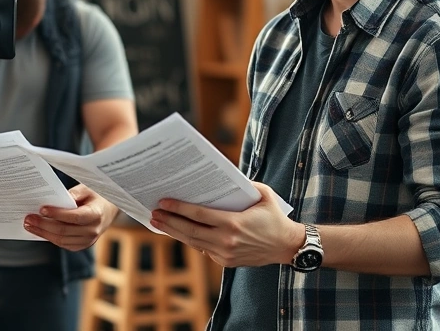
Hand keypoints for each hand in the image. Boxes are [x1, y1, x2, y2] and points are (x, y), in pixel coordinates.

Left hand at [23, 185, 119, 250]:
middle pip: (64, 231)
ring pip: (61, 240)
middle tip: (28, 218)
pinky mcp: (82, 245)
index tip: (42, 209)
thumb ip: (73, 194)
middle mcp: (93, 230)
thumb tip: (54, 199)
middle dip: (44, 224)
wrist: (109, 210)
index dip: (57, 214)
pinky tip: (39, 231)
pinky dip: (50, 237)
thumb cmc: (96, 196)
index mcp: (96, 214)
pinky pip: (63, 244)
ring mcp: (88, 241)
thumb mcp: (87, 189)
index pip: (74, 217)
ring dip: (43, 233)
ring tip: (29, 225)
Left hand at [150, 181, 302, 267]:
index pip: (198, 215)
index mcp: (234, 223)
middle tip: (153, 213)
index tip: (163, 202)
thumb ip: (245, 185)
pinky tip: (177, 230)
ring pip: (192, 242)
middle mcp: (226, 241)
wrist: (287, 246)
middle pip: (190, 231)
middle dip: (169, 222)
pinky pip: (202, 249)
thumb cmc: (274, 216)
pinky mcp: (225, 262)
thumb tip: (222, 176)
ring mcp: (224, 254)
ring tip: (158, 222)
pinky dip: (189, 239)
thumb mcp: (264, 195)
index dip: (179, 208)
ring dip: (174, 232)